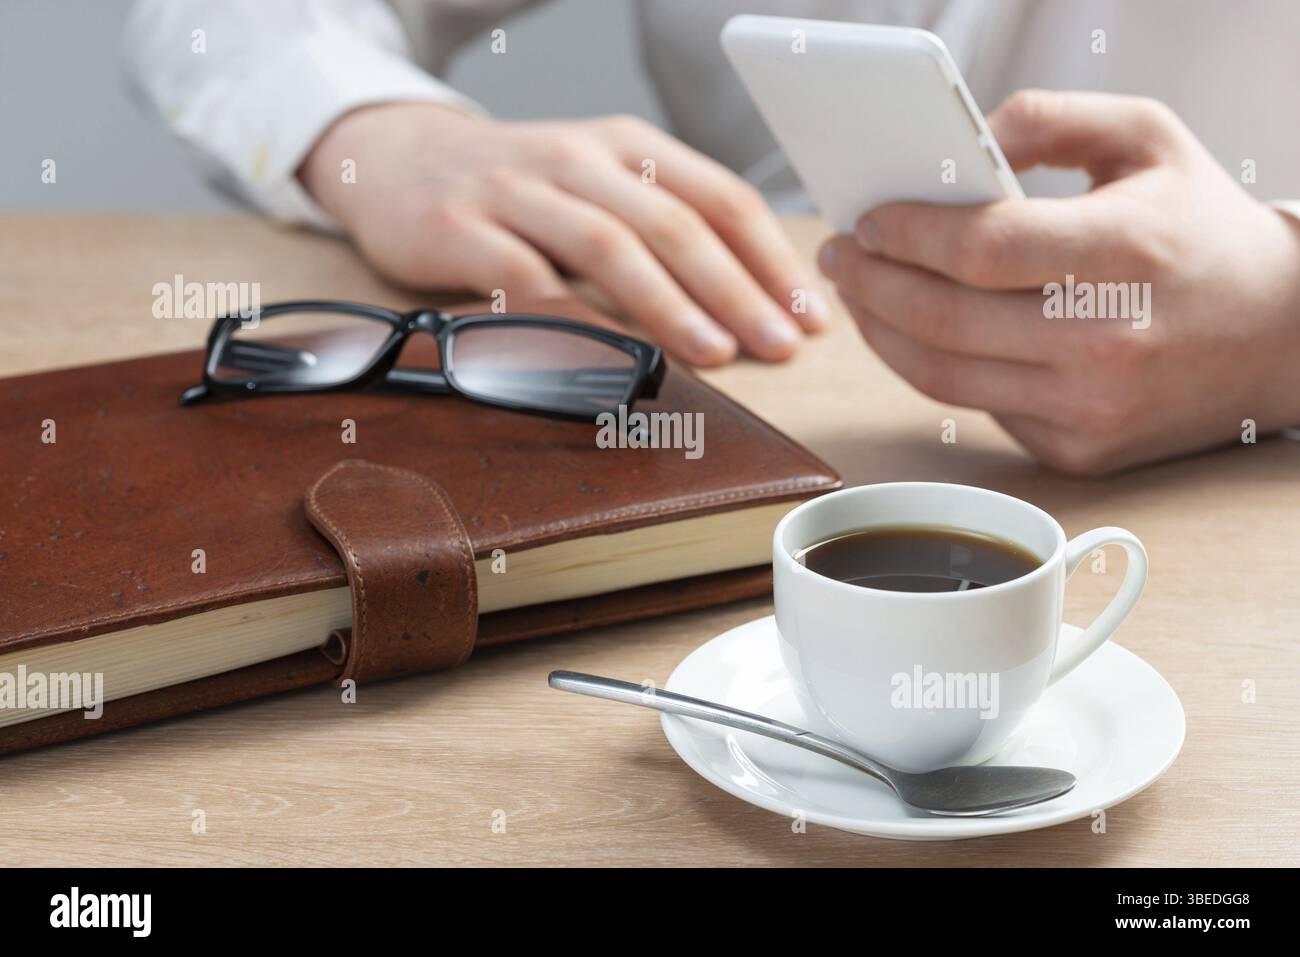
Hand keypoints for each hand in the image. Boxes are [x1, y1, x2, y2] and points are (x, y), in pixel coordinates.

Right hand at [299, 102, 828, 364]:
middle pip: (674, 223)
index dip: (770, 257)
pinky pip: (527, 280)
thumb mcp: (599, 183)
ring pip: (609, 247)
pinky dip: (575, 322)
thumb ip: (662, 224)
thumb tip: (750, 297)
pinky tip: (612, 359)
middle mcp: (577, 159)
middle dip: (737, 288)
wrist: (400, 159)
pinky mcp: (460, 229)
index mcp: (625, 146)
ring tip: (718, 352)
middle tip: (780, 344)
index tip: (808, 314)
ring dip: (670, 304)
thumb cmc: (521, 187)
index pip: (718, 196)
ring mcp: (516, 191)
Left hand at [818, 89, 1299, 474]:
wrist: (1281, 336)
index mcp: (1129, 252)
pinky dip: (935, 367)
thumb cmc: (1204, 230)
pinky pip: (978, 407)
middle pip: (944, 318)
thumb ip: (1050, 120)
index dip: (906, 233)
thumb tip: (960, 141)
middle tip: (840, 257)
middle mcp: (1109, 341)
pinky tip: (918, 333)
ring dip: (881, 333)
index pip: (982, 248)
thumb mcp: (1149, 139)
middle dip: (869, 284)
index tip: (866, 220)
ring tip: (860, 295)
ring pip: (942, 376)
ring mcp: (1091, 407)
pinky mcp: (1079, 451)